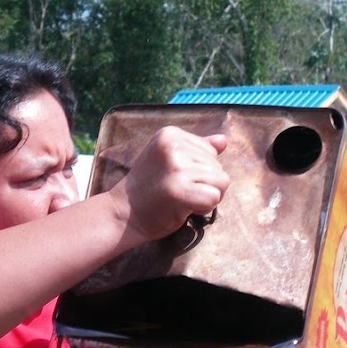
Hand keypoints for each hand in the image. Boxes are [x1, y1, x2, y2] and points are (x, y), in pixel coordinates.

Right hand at [117, 125, 228, 241]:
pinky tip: (185, 208)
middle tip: (179, 192)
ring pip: (222, 182)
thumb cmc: (148, 188)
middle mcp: (173, 146)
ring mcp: (175, 167)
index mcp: (170, 134)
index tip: (176, 179)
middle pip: (218, 166)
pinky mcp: (178, 189)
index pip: (211, 151)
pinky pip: (214, 197)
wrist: (123, 213)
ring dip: (206, 196)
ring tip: (182, 199)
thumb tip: (223, 140)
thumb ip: (196, 149)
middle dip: (205, 184)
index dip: (201, 171)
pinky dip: (205, 207)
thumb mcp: (168, 159)